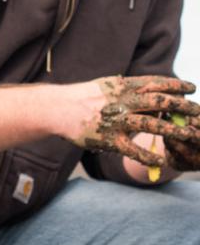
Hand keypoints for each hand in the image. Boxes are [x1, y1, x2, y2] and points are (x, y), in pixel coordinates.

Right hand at [66, 75, 199, 166]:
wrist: (58, 109)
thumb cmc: (82, 97)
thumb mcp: (107, 85)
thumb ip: (128, 88)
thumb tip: (149, 87)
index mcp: (123, 87)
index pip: (156, 83)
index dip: (176, 85)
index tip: (192, 87)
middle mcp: (123, 102)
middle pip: (160, 103)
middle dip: (182, 107)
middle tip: (198, 111)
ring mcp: (117, 122)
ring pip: (152, 126)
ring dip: (173, 130)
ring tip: (190, 135)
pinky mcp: (109, 140)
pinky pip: (133, 150)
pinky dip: (148, 156)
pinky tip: (160, 160)